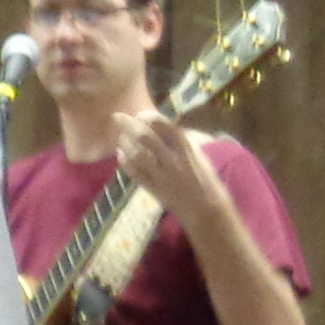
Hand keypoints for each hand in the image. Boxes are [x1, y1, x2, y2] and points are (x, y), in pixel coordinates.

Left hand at [113, 109, 228, 220]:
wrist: (207, 210)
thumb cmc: (207, 181)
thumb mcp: (200, 157)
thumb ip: (183, 144)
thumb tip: (165, 129)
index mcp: (187, 151)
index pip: (167, 127)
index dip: (151, 117)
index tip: (140, 114)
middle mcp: (173, 161)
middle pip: (146, 138)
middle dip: (129, 124)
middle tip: (117, 117)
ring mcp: (162, 176)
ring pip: (137, 155)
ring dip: (126, 143)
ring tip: (121, 138)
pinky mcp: (154, 189)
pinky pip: (135, 174)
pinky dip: (125, 163)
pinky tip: (121, 155)